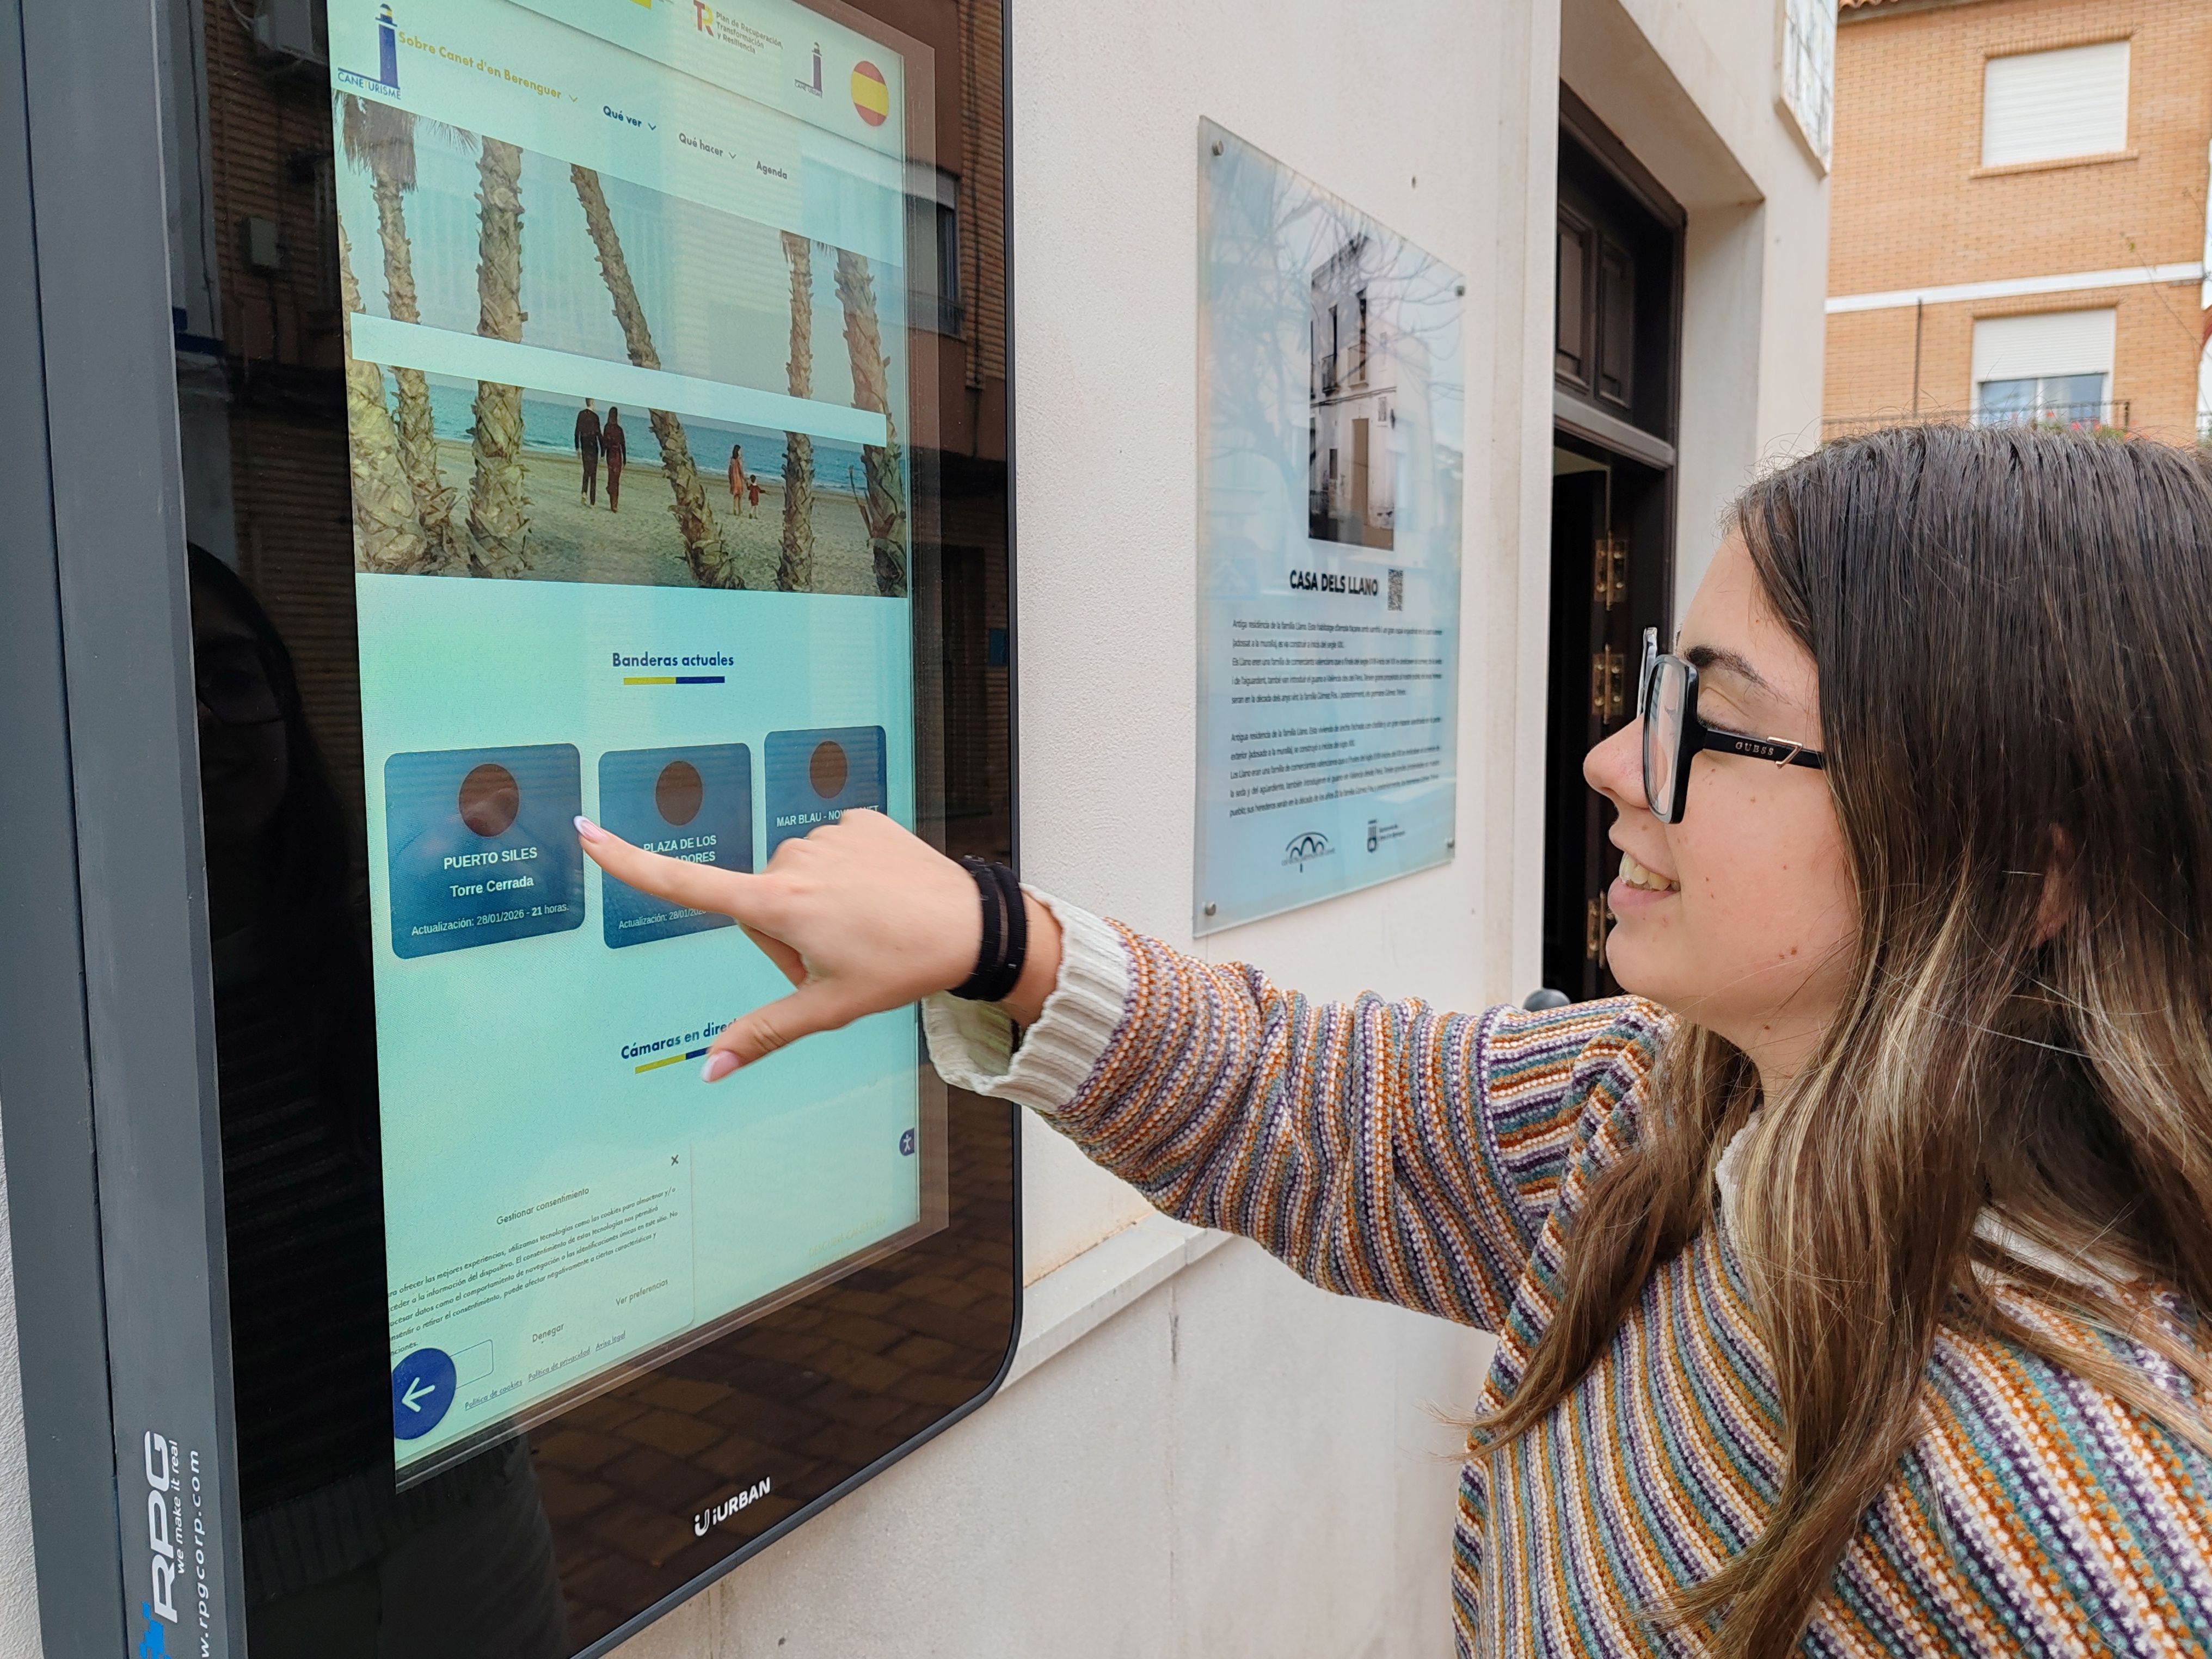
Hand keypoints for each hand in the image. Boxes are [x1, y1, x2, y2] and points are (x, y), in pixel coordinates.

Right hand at [573, 809, 1058, 1078]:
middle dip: (785, 934)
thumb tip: (709, 1070)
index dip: (631, 862)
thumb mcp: (829, 1008)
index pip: (688, 885)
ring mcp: (827, 835)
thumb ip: (763, 1033)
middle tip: (837, 957)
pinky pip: (831, 852)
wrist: (972, 924)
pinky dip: (848, 876)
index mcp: (779, 904)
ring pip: (796, 878)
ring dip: (817, 906)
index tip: (586, 832)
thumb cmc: (900, 967)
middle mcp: (794, 860)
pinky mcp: (858, 818)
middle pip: (759, 904)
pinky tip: (881, 895)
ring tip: (866, 927)